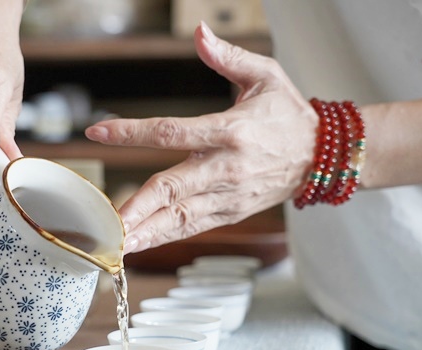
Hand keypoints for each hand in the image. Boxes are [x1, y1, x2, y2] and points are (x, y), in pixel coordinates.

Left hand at [86, 22, 316, 254]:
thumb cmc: (289, 114)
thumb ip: (228, 57)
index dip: (132, 133)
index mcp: (230, 131)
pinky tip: (140, 244)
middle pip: (174, 188)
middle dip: (140, 206)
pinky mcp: (231, 213)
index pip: (172, 131)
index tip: (99, 131)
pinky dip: (165, 237)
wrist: (322, 156)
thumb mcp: (266, 76)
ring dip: (148, 232)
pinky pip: (193, 226)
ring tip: (118, 245)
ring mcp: (228, 195)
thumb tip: (201, 32)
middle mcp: (226, 168)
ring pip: (181, 217)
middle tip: (111, 222)